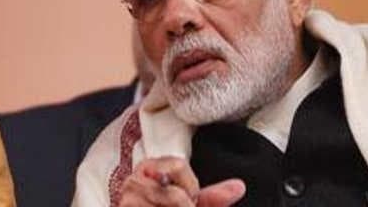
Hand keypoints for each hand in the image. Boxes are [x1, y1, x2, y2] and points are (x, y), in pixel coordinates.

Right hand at [119, 156, 244, 206]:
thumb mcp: (190, 204)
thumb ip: (211, 197)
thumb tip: (239, 186)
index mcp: (149, 168)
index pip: (179, 165)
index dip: (192, 187)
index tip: (189, 200)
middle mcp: (133, 181)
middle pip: (177, 196)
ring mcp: (128, 201)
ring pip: (175, 204)